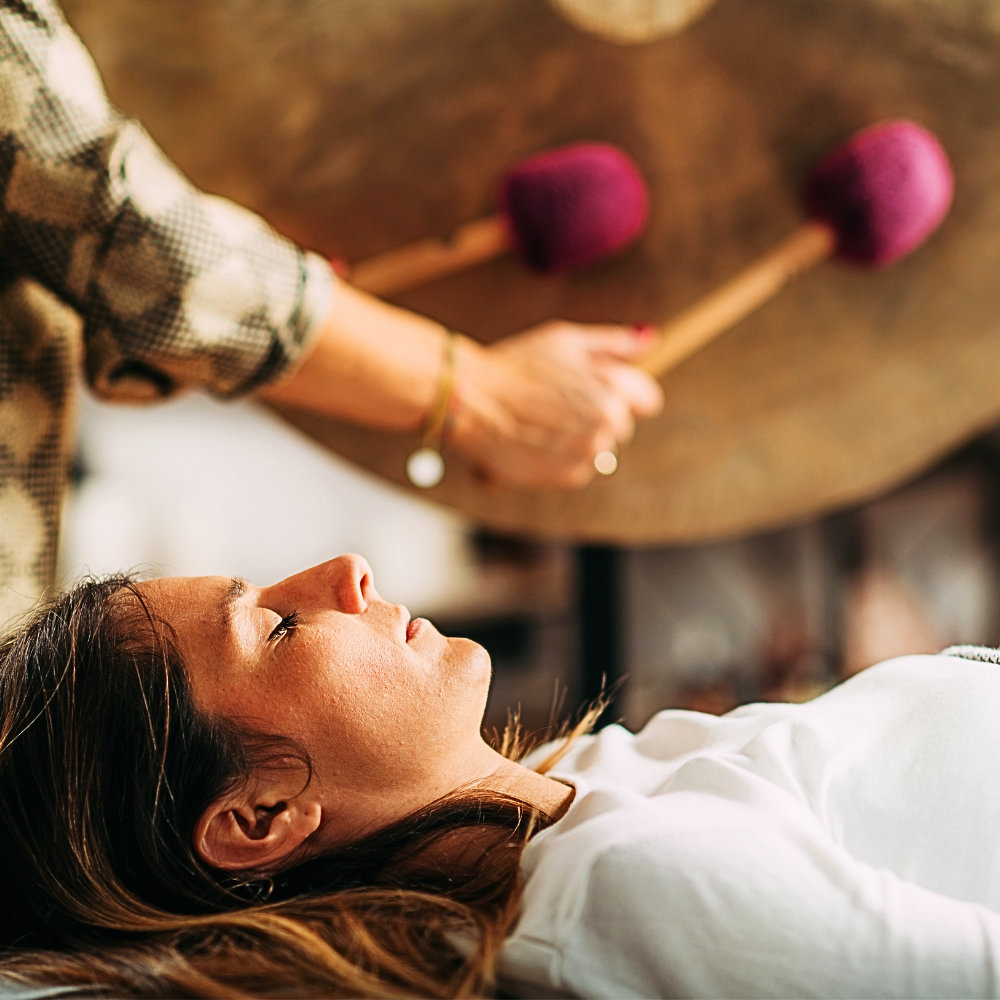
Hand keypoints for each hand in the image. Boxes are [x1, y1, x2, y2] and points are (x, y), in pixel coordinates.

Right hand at [448, 321, 662, 487]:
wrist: (471, 399)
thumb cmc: (517, 364)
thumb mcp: (566, 340)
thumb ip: (613, 342)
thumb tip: (650, 338)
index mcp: (614, 391)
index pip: (646, 400)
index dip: (620, 392)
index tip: (593, 390)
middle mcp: (606, 426)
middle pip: (620, 427)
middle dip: (594, 416)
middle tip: (554, 404)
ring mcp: (586, 454)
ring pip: (598, 450)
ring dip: (575, 440)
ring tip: (540, 422)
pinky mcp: (564, 477)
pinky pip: (576, 471)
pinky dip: (558, 460)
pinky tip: (533, 441)